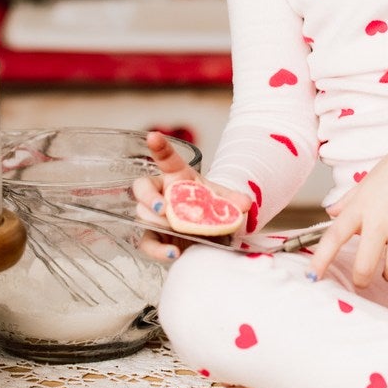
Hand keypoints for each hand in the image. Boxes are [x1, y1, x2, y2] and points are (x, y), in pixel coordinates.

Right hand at [128, 129, 250, 262]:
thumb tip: (245, 203)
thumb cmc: (208, 208)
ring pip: (144, 214)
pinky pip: (147, 242)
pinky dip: (158, 250)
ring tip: (176, 231)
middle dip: (149, 197)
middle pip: (143, 188)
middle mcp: (161, 192)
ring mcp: (153, 215)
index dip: (159, 147)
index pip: (166, 158)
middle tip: (162, 207)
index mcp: (177, 177)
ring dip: (158, 223)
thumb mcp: (222, 201)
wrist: (208, 232)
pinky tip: (173, 252)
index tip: (153, 135)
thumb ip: (232, 200)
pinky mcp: (153, 237)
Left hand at [309, 128, 387, 284]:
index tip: (314, 275)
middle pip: (364, 267)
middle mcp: (380, 221)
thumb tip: (332, 212)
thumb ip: (349, 200)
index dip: (321, 259)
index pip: (334, 237)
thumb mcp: (368, 181)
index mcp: (361, 206)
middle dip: (361, 279)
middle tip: (363, 278)